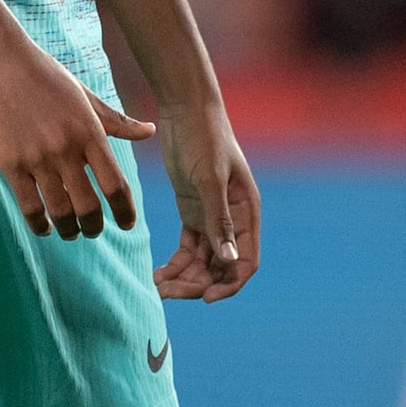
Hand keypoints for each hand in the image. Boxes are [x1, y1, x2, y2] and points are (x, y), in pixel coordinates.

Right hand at [0, 34, 155, 240]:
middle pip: (89, 207)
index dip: (125, 211)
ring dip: (69, 230)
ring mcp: (37, 158)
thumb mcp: (86, 97)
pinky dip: (39, 224)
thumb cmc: (47, 77)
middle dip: (94, 227)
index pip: (116, 184)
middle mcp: (66, 148)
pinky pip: (29, 206)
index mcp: (90, 132)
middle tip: (94, 230)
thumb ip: (117, 122)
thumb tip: (150, 131)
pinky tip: (45, 227)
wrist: (1, 61)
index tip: (127, 224)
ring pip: (60, 212)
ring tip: (71, 232)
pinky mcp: (11, 163)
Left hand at [153, 98, 260, 302]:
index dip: (230, 284)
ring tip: (158, 286)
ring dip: (184, 278)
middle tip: (169, 293)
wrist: (185, 109)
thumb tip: (229, 260)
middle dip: (199, 284)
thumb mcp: (210, 179)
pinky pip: (187, 249)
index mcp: (247, 212)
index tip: (205, 298)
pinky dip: (175, 264)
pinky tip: (158, 274)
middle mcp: (233, 218)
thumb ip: (218, 220)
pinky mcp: (192, 210)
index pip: (246, 261)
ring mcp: (211, 216)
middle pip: (221, 267)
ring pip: (203, 261)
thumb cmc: (204, 137)